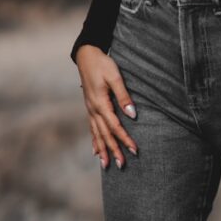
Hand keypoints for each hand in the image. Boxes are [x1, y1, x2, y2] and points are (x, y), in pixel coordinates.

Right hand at [75, 45, 138, 169]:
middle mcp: (93, 109)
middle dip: (113, 150)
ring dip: (102, 149)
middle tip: (121, 165)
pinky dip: (95, 140)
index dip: (125, 139)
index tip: (134, 150)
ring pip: (97, 134)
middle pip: (105, 134)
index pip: (115, 126)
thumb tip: (132, 115)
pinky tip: (96, 150)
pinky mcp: (90, 107)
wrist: (86, 55)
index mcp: (101, 103)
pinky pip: (92, 128)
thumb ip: (124, 96)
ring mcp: (90, 109)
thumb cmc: (102, 64)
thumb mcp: (115, 77)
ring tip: (106, 165)